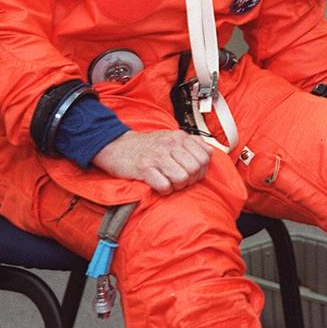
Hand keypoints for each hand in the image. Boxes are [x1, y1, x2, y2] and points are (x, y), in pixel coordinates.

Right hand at [92, 129, 212, 192]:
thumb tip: (209, 153)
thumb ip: (191, 143)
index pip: (205, 156)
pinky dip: (164, 190)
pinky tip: (160, 185)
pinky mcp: (144, 168)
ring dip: (177, 186)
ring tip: (170, 183)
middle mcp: (169, 144)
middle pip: (195, 169)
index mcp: (179, 137)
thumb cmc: (146, 146)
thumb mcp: (171, 137)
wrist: (117, 146)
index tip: (194, 173)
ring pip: (182, 178)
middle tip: (180, 180)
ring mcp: (156, 156)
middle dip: (190, 180)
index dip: (202, 169)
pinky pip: (164, 186)